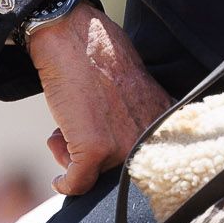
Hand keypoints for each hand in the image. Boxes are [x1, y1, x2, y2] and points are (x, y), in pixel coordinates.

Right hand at [26, 5, 170, 196]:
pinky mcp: (95, 150)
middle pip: (120, 172)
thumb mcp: (134, 91)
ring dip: (76, 163)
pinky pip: (77, 183)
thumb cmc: (97, 61)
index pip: (152, 162)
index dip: (121, 159)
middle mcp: (149, 137)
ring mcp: (123, 145)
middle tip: (79, 138)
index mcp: (164, 122)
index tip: (105, 152)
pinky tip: (59, 178)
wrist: (73, 39)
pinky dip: (64, 182)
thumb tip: (126, 154)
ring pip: (96, 177)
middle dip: (96, 160)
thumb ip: (138, 120)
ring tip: (66, 133)